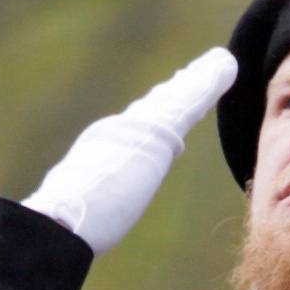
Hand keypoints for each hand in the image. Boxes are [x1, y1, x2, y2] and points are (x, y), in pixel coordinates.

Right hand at [23, 47, 237, 254]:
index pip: (135, 130)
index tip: (164, 102)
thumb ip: (82, 207)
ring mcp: (138, 128)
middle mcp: (120, 131)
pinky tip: (226, 67)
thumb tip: (70, 223)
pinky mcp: (158, 132)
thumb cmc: (63, 226)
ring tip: (220, 64)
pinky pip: (191, 102)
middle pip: (157, 108)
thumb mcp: (75, 214)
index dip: (153, 114)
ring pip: (176, 99)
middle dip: (178, 90)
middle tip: (196, 73)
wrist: (65, 216)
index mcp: (101, 149)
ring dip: (200, 81)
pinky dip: (210, 83)